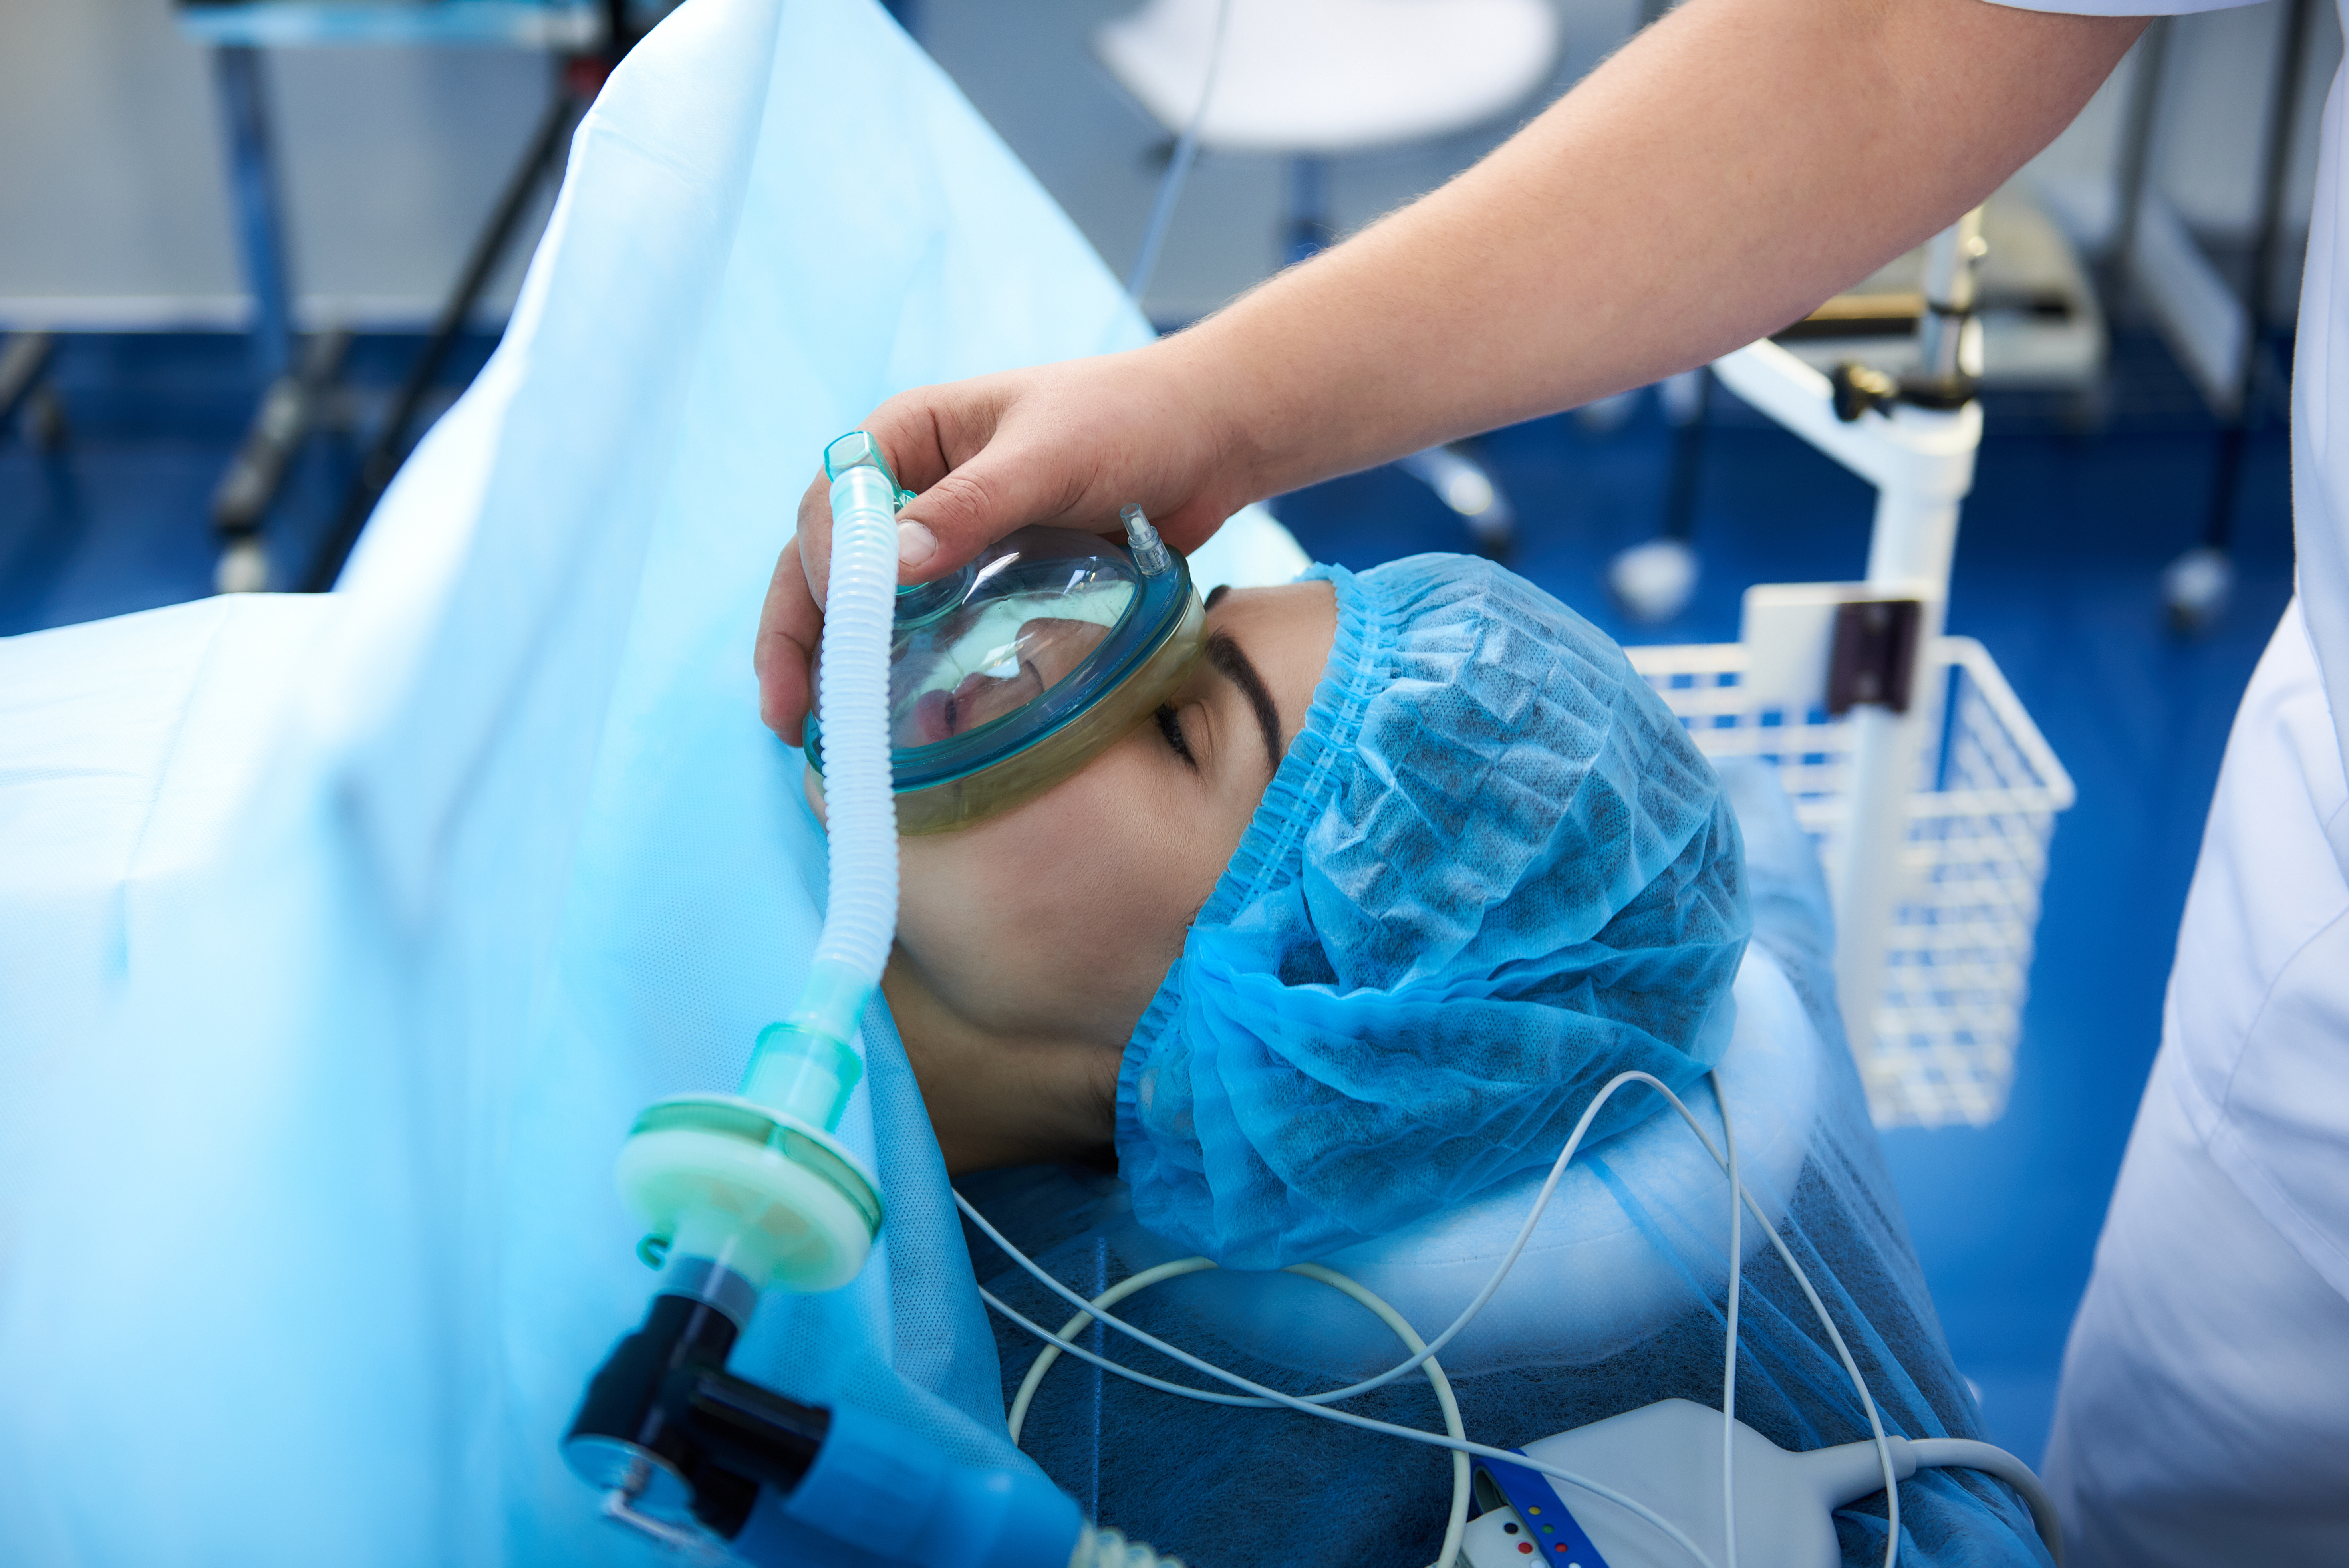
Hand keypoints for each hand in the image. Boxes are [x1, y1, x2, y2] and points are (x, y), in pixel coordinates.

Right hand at [757, 339, 1247, 743]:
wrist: (1208, 439)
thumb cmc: (1129, 422)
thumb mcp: (1049, 457)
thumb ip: (971, 506)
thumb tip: (890, 567)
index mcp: (907, 436)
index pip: (830, 508)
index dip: (823, 576)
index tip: (840, 634)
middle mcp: (912, 487)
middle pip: (824, 564)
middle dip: (800, 637)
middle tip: (789, 716)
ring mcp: (944, 539)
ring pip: (864, 604)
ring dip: (836, 664)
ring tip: (818, 735)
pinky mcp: (982, 580)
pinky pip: (922, 628)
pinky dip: (895, 669)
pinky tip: (886, 723)